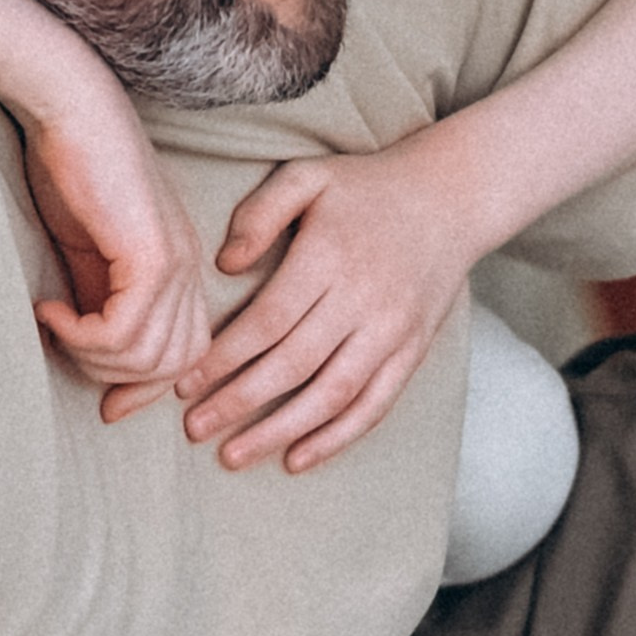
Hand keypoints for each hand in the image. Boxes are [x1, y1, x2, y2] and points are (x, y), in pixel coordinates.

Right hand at [20, 75, 210, 398]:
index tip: (104, 402)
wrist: (71, 106)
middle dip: (114, 377)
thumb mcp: (88, 251)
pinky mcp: (150, 254)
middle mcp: (189, 268)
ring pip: (149, 355)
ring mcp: (175, 261)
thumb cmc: (73, 167)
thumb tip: (90, 352)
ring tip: (54, 323)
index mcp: (182, 268)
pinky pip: (124, 330)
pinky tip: (49, 308)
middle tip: (65, 349)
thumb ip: (98, 300)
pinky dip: (81, 334)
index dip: (146, 387)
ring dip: (92, 357)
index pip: (188, 354)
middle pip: (174, 365)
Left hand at [176, 139, 486, 470]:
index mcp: (330, 257)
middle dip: (239, 402)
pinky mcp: (413, 351)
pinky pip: (374, 405)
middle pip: (293, 364)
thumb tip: (226, 264)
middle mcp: (363, 299)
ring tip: (234, 455)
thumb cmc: (366, 188)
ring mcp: (392, 330)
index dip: (223, 358)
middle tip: (195, 428)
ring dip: (280, 431)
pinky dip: (336, 438)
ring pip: (332, 394)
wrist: (451, 199)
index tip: (184, 383)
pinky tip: (297, 458)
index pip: (267, 320)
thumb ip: (260, 213)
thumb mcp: (308, 177)